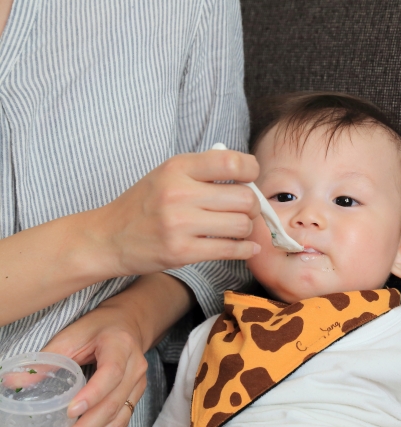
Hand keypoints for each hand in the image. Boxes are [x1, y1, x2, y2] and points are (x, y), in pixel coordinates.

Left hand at [42, 306, 147, 426]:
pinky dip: (107, 426)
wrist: (127, 323)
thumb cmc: (99, 328)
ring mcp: (139, 380)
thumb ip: (47, 359)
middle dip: (91, 422)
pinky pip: (124, 415)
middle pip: (115, 399)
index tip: (72, 410)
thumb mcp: (72, 335)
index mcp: (120, 345)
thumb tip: (16, 382)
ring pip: (122, 412)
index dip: (93, 394)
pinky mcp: (137, 391)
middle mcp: (135, 364)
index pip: (111, 372)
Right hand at [92, 149, 260, 277]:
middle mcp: (179, 193)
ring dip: (246, 230)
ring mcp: (179, 224)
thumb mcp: (167, 174)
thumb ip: (203, 170)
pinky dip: (243, 250)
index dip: (251, 170)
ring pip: (241, 225)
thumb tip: (248, 174)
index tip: (250, 179)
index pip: (232, 162)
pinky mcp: (181, 252)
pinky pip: (229, 249)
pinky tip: (244, 248)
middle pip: (244, 198)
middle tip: (246, 211)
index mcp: (177, 168)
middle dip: (253, 206)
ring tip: (237, 229)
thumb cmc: (144, 205)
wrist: (107, 238)